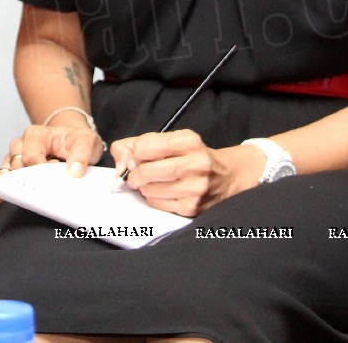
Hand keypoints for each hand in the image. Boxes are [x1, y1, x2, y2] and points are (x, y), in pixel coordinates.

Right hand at [0, 125, 104, 201]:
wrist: (72, 141)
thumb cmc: (76, 141)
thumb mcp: (86, 142)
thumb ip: (82, 154)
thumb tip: (74, 172)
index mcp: (37, 134)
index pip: (31, 154)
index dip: (41, 168)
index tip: (53, 174)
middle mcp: (22, 144)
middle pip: (17, 164)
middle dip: (29, 177)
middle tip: (44, 187)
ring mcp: (16, 158)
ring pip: (7, 172)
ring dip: (15, 183)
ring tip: (22, 195)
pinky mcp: (15, 171)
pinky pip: (4, 179)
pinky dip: (3, 189)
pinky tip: (0, 197)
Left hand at [110, 130, 259, 216]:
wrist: (227, 177)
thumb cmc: (192, 156)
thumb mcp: (172, 140)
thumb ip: (138, 143)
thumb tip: (120, 161)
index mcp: (189, 141)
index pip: (144, 146)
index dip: (134, 152)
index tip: (138, 155)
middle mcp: (196, 163)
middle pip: (144, 171)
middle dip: (134, 173)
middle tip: (137, 173)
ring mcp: (195, 187)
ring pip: (148, 189)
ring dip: (144, 186)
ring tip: (154, 181)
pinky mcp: (192, 207)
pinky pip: (157, 203)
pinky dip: (153, 197)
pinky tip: (163, 191)